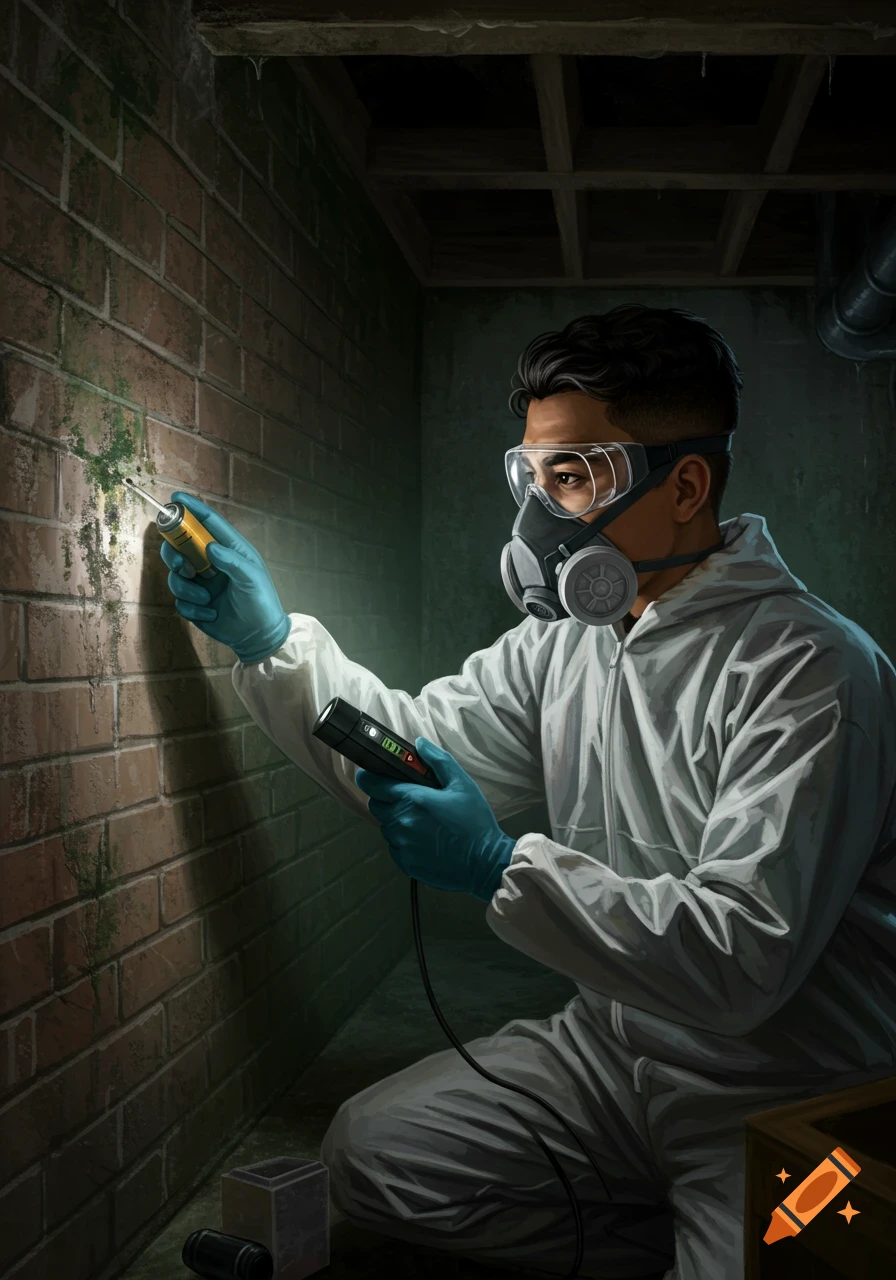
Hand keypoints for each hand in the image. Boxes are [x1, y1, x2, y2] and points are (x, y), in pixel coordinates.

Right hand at [160, 491, 290, 663]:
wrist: (258, 636)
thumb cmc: (261, 602)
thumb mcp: (251, 578)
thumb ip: (232, 561)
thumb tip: (209, 547)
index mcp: (230, 550)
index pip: (208, 524)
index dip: (191, 509)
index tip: (175, 498)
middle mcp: (212, 563)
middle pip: (180, 546)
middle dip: (174, 553)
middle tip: (181, 566)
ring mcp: (201, 583)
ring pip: (175, 576)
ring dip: (186, 588)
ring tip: (207, 599)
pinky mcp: (194, 603)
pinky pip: (179, 600)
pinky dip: (192, 608)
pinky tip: (211, 614)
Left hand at [355, 738, 515, 902]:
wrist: (485, 862)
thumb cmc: (475, 821)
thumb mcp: (462, 784)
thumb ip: (438, 761)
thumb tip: (419, 744)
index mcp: (412, 799)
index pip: (373, 785)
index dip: (369, 778)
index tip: (369, 775)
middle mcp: (401, 822)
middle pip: (376, 805)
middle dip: (386, 799)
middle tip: (407, 798)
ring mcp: (401, 844)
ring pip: (386, 827)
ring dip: (395, 820)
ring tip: (421, 821)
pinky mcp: (405, 863)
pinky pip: (394, 846)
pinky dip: (402, 841)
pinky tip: (423, 839)